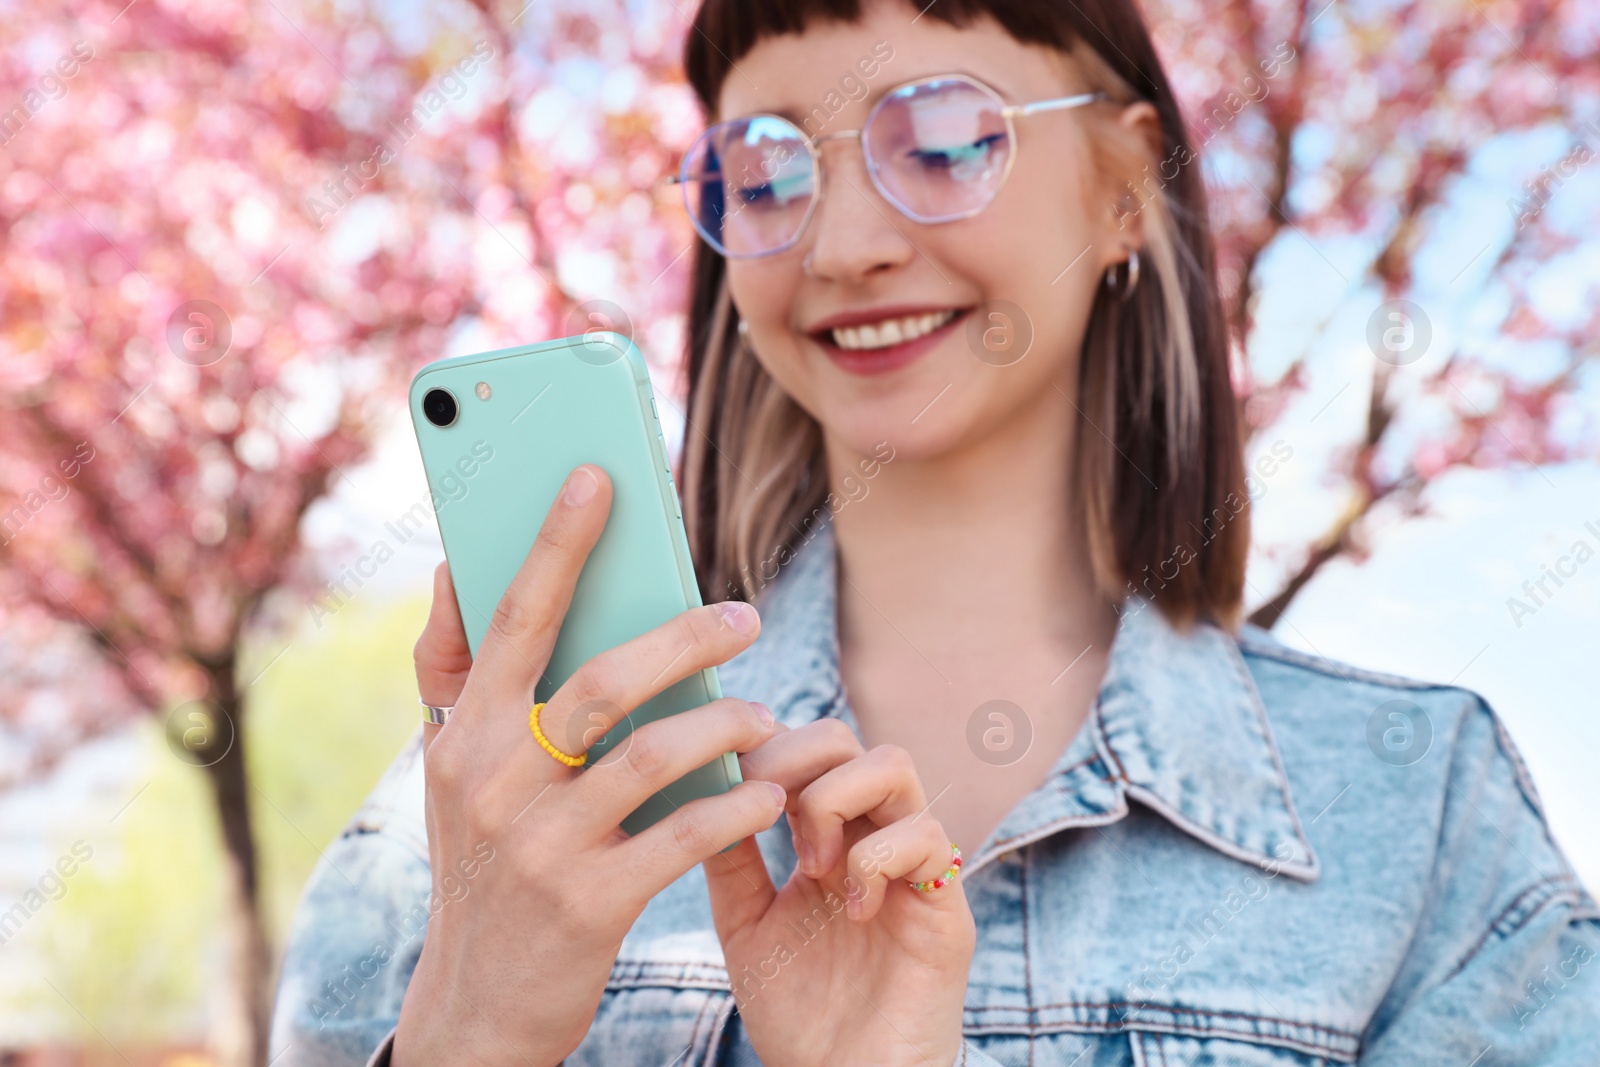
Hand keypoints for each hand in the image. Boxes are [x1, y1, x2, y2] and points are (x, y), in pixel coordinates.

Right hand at [395, 464, 787, 1066]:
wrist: (478, 1002)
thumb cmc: (482, 863)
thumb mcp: (450, 772)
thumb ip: (454, 673)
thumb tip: (453, 565)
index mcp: (463, 736)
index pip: (513, 620)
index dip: (554, 545)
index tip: (597, 476)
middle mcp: (494, 781)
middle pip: (601, 681)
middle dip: (684, 636)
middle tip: (746, 616)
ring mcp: (541, 846)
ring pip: (650, 754)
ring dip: (721, 724)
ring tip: (759, 713)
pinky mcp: (590, 903)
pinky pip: (682, 837)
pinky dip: (734, 808)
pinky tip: (767, 791)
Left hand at [705, 719, 975, 1066]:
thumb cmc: (800, 1014)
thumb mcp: (747, 926)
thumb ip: (731, 862)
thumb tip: (700, 788)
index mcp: (827, 838)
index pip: (803, 749)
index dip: (763, 749)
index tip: (726, 786)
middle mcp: (871, 838)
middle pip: (845, 737)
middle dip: (793, 760)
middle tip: (766, 816)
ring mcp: (912, 866)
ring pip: (892, 764)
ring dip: (835, 800)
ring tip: (812, 864)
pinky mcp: (945, 906)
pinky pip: (926, 836)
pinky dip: (877, 859)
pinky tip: (854, 910)